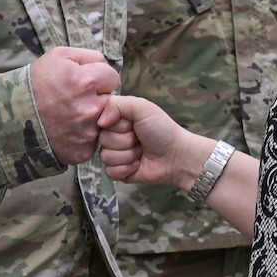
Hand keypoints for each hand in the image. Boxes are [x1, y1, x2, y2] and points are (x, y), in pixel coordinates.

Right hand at [30, 47, 120, 164]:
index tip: (86, 82)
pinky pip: (93, 139)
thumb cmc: (35, 83)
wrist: (12, 116)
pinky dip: (84, 135)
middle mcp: (90, 109)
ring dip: (93, 116)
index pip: (113, 77)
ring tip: (70, 114)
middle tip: (75, 99)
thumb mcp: (58, 56)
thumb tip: (105, 65)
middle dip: (97, 97)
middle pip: (111, 100)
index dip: (99, 78)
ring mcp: (87, 132)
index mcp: (87, 82)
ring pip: (105, 121)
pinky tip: (68, 129)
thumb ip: (89, 56)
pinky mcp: (83, 150)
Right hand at [96, 93, 215, 188]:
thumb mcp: (142, 107)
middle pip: (102, 140)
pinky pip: (110, 172)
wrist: (177, 156)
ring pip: (106, 157)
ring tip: (141, 151)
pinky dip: (126, 169)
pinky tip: (138, 164)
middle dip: (125, 140)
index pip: (99, 121)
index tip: (131, 123)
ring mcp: (116, 154)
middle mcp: (114, 136)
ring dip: (128, 155)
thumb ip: (117, 104)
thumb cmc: (163, 130)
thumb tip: (100, 121)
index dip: (116, 124)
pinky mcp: (118, 172)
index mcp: (117, 119)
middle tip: (140, 139)